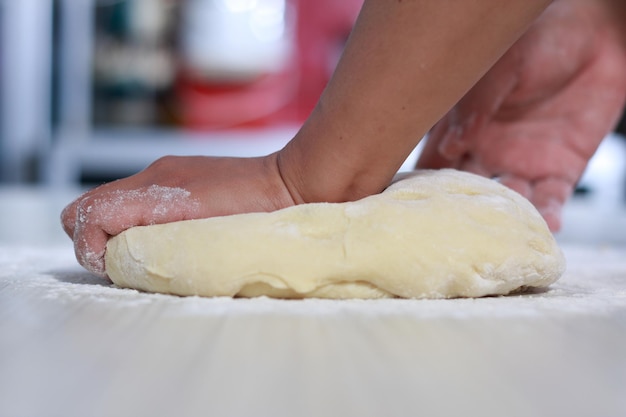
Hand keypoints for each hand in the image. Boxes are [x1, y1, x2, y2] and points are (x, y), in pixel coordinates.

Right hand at [61, 153, 294, 275]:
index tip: (118, 269)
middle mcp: (155, 175)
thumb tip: (121, 262)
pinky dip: (136, 218)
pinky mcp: (177, 173)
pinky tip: (169, 233)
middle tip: (130, 263)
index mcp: (159, 193)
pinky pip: (135, 196)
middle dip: (95, 240)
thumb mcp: (208, 242)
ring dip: (116, 230)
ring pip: (108, 202)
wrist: (293, 183)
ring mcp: (165, 171)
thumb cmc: (260, 217)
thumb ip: (159, 250)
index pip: (86, 215)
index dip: (90, 249)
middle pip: (85, 207)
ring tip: (153, 250)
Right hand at [417, 0, 625, 230]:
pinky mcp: (560, 170)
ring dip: (501, 222)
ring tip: (494, 238)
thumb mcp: (499, 67)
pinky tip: (544, 225)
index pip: (433, 166)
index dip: (418, 188)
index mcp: (463, 131)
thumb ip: (476, 105)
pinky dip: (547, 216)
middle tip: (444, 238)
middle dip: (455, 217)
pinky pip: (551, 199)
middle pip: (464, 195)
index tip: (403, 210)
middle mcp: (487, 154)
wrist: (595, 33)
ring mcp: (522, 164)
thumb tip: (452, 145)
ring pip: (506, 203)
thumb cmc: (537, 41)